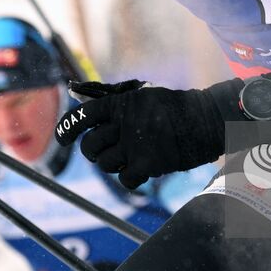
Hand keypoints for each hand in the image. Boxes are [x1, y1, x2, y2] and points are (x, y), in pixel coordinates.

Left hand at [54, 79, 227, 188]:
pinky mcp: (148, 164)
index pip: (81, 116)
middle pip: (89, 146)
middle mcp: (125, 123)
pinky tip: (142, 169)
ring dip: (113, 164)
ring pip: (104, 164)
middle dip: (92, 151)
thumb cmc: (172, 106)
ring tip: (129, 157)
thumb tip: (75, 91)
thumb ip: (109, 95)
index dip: (66, 128)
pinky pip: (124, 179)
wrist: (206, 120)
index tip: (63, 138)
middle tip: (104, 150)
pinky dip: (131, 177)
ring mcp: (136, 145)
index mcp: (121, 103)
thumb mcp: (141, 93)